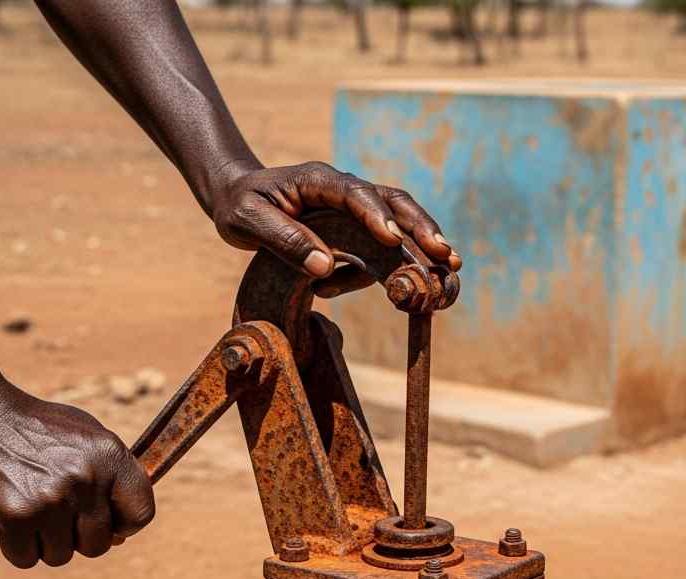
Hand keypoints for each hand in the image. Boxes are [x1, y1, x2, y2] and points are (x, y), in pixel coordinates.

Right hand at [0, 381, 154, 568]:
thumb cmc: (36, 430)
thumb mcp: (87, 437)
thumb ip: (112, 478)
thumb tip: (120, 535)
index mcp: (110, 457)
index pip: (140, 515)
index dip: (123, 525)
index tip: (105, 522)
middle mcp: (85, 479)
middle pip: (98, 545)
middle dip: (77, 537)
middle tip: (55, 513)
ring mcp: (50, 500)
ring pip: (60, 556)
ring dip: (44, 543)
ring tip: (30, 509)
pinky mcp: (14, 517)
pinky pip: (26, 558)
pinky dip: (16, 548)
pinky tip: (9, 520)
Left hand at [210, 161, 462, 277]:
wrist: (238, 199)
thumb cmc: (238, 205)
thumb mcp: (246, 221)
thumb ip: (283, 239)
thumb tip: (323, 267)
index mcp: (318, 181)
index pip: (354, 194)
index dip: (376, 216)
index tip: (393, 240)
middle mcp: (343, 190)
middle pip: (392, 201)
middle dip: (420, 227)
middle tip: (443, 254)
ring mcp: (354, 208)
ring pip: (398, 218)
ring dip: (423, 242)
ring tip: (447, 268)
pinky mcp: (355, 228)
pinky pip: (379, 248)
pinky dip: (386, 266)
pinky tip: (352, 290)